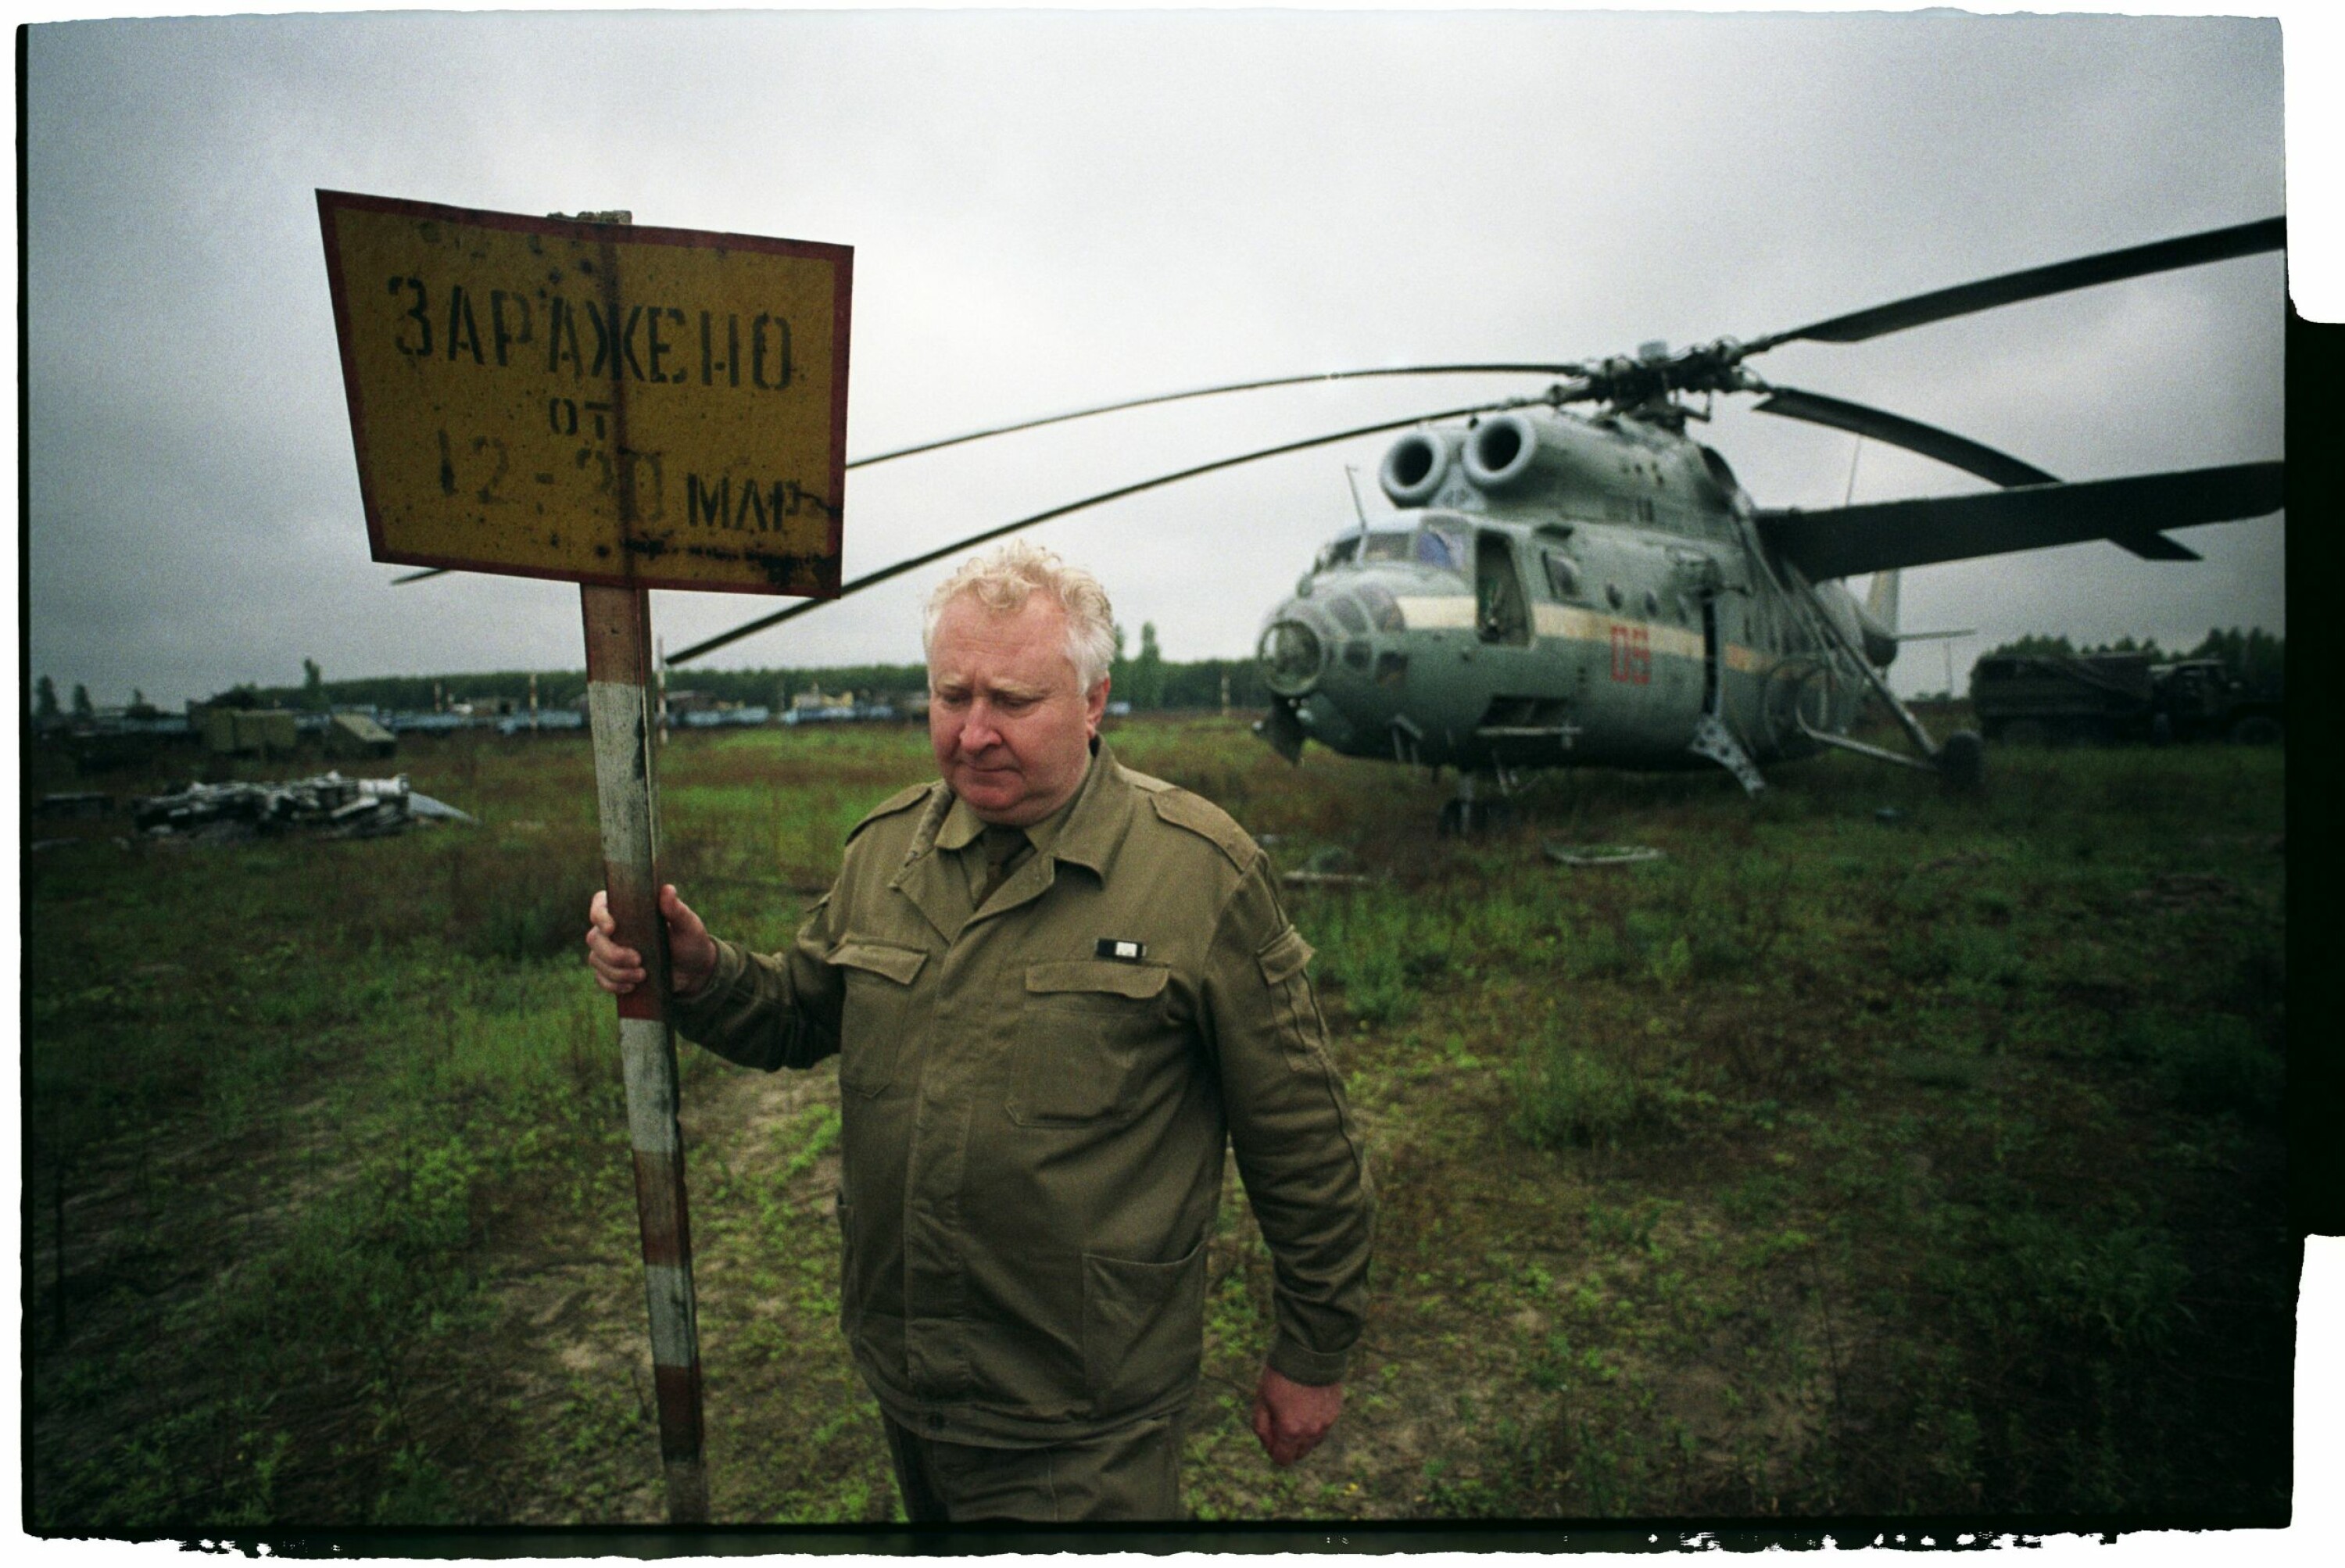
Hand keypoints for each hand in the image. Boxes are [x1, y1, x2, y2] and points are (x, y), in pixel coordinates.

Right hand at [585, 885, 716, 999]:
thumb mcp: (688, 926)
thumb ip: (677, 910)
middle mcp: (614, 928)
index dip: (599, 915)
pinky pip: (601, 978)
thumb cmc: (690, 941)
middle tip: (638, 960)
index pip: (601, 904)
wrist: (693, 971)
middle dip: (613, 953)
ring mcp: (610, 950)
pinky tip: (631, 986)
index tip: (612, 928)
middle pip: (594, 937)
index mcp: (629, 909)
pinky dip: (613, 984)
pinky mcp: (613, 971)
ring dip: (616, 971)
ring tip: (642, 975)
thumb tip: (668, 890)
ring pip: (596, 959)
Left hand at [1251, 1365, 1341, 1466]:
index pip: (1282, 1460)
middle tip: (1280, 1419)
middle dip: (1287, 1444)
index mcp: (1290, 1431)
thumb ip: (1261, 1427)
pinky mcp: (1334, 1413)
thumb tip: (1268, 1444)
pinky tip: (1307, 1404)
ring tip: (1295, 1410)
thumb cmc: (1281, 1375)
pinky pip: (1322, 1428)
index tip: (1269, 1433)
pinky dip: (1314, 1424)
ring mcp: (1325, 1424)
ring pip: (1312, 1443)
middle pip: (1298, 1454)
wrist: (1310, 1352)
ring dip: (1302, 1435)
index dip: (1272, 1450)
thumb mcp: (1261, 1400)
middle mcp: (1311, 1432)